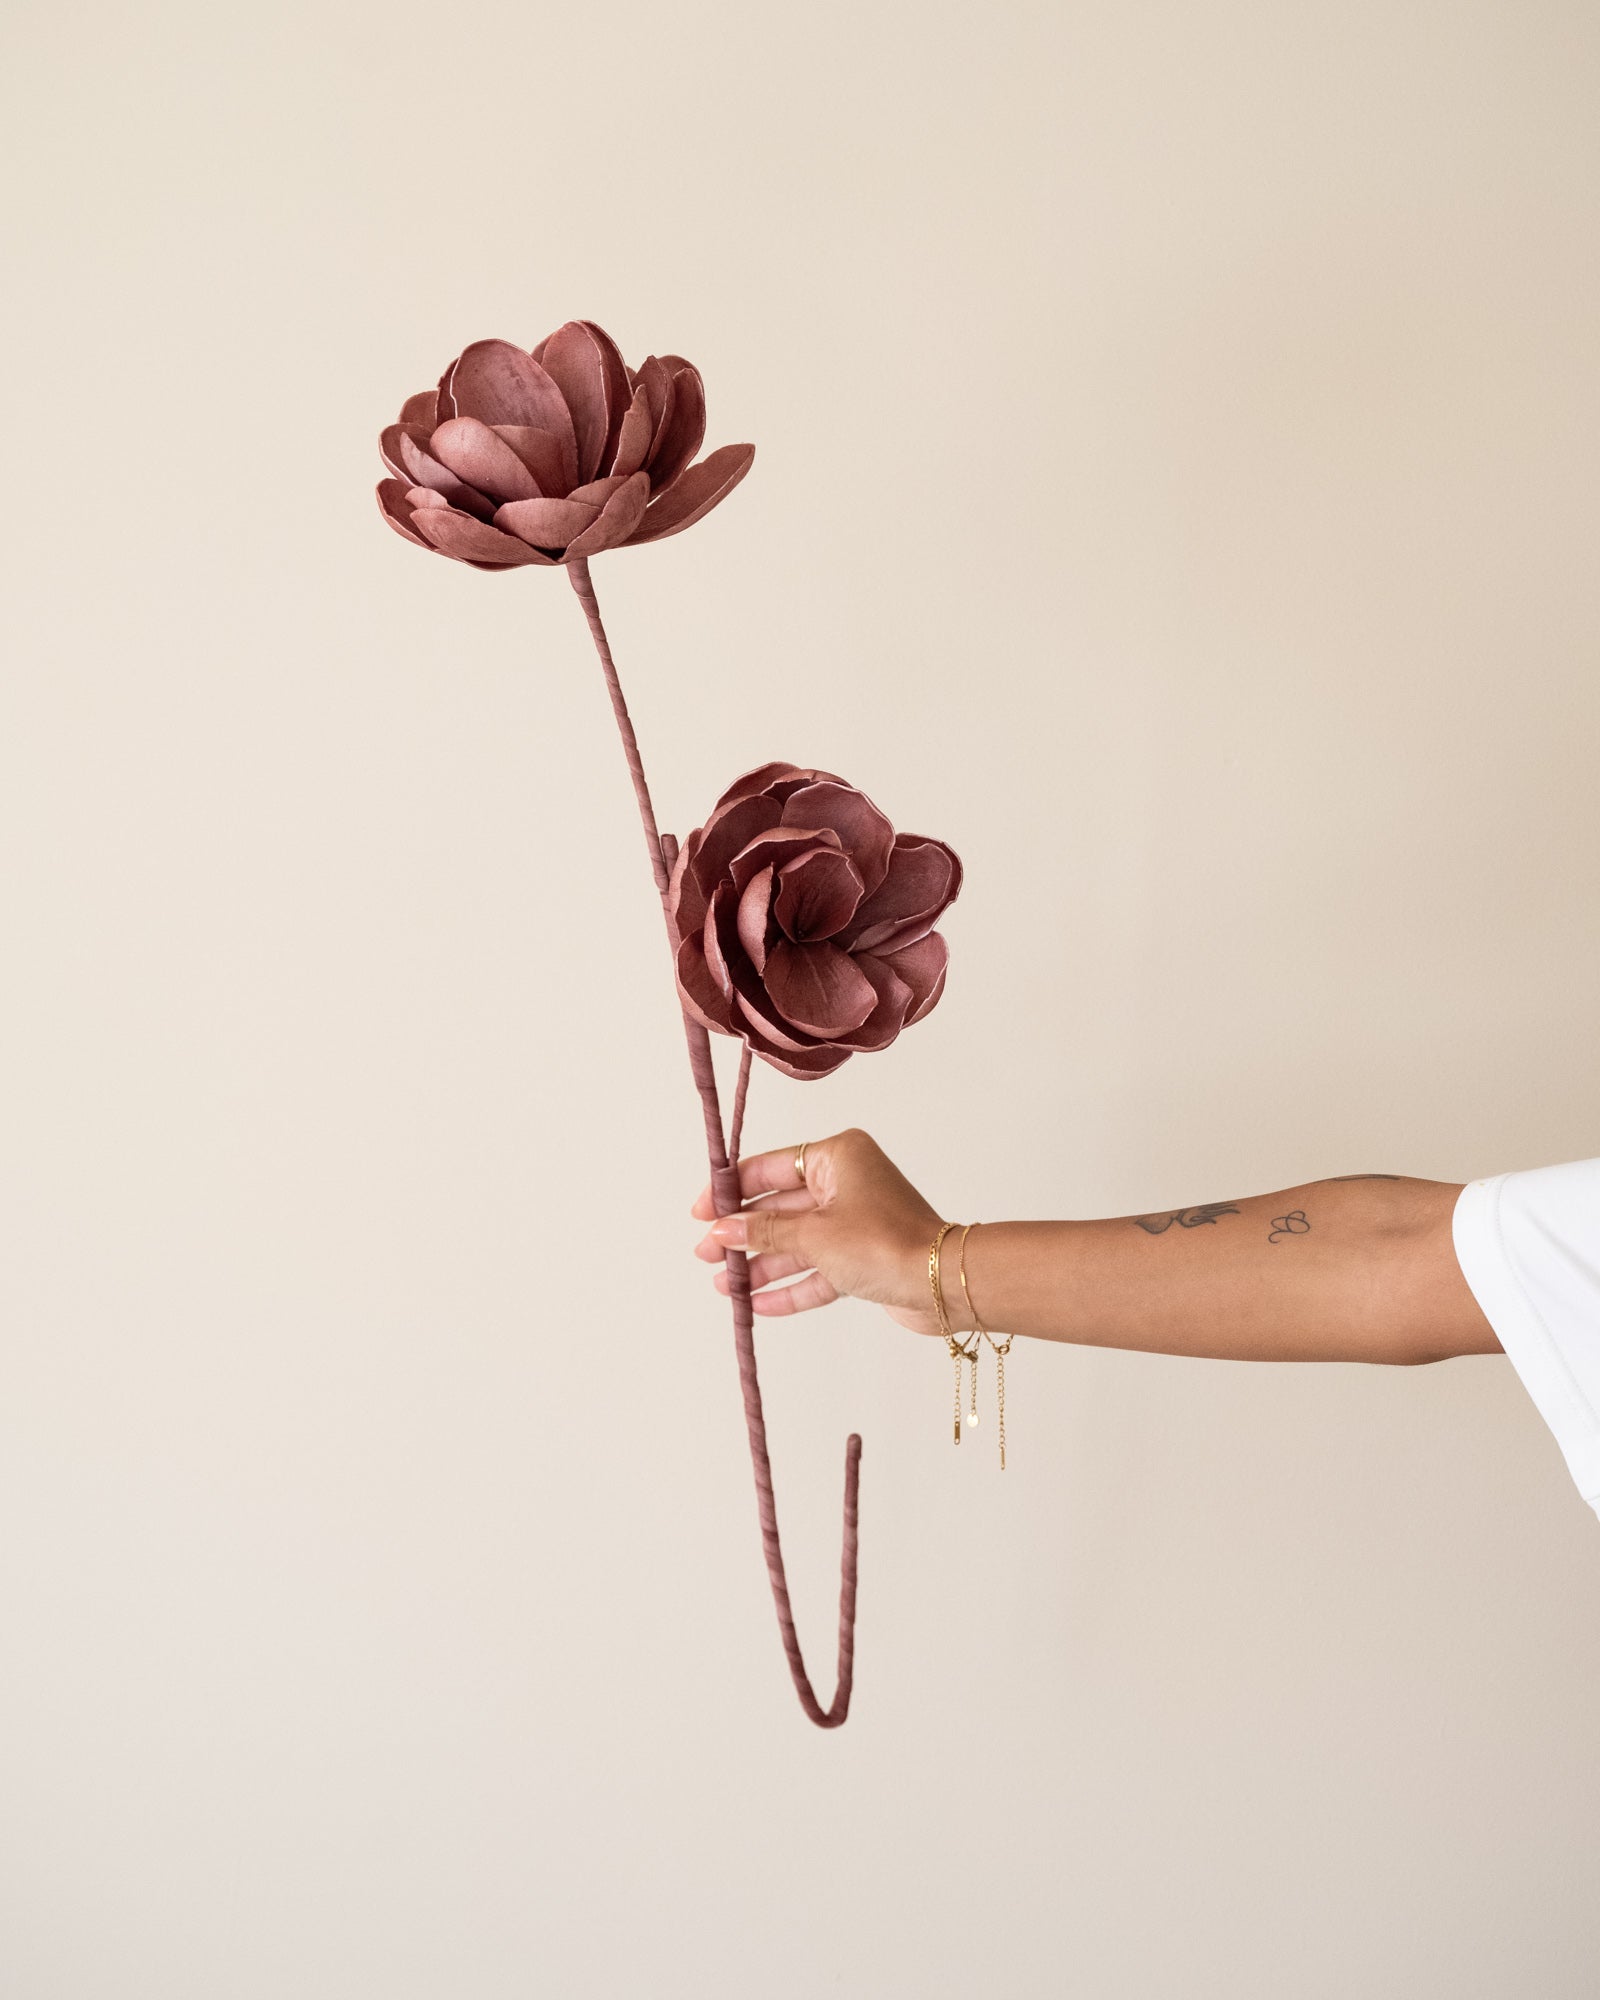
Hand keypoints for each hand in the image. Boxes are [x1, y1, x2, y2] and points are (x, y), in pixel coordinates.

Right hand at [691, 1128, 947, 1334]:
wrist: (942, 1284)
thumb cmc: (883, 1243)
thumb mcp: (813, 1234)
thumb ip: (764, 1232)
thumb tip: (721, 1231)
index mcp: (837, 1157)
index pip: (770, 1167)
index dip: (732, 1190)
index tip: (702, 1212)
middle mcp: (846, 1183)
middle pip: (780, 1207)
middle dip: (743, 1234)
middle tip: (706, 1255)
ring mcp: (855, 1221)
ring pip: (797, 1241)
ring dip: (762, 1264)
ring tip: (725, 1286)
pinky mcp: (863, 1258)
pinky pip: (817, 1269)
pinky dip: (790, 1285)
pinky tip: (758, 1305)